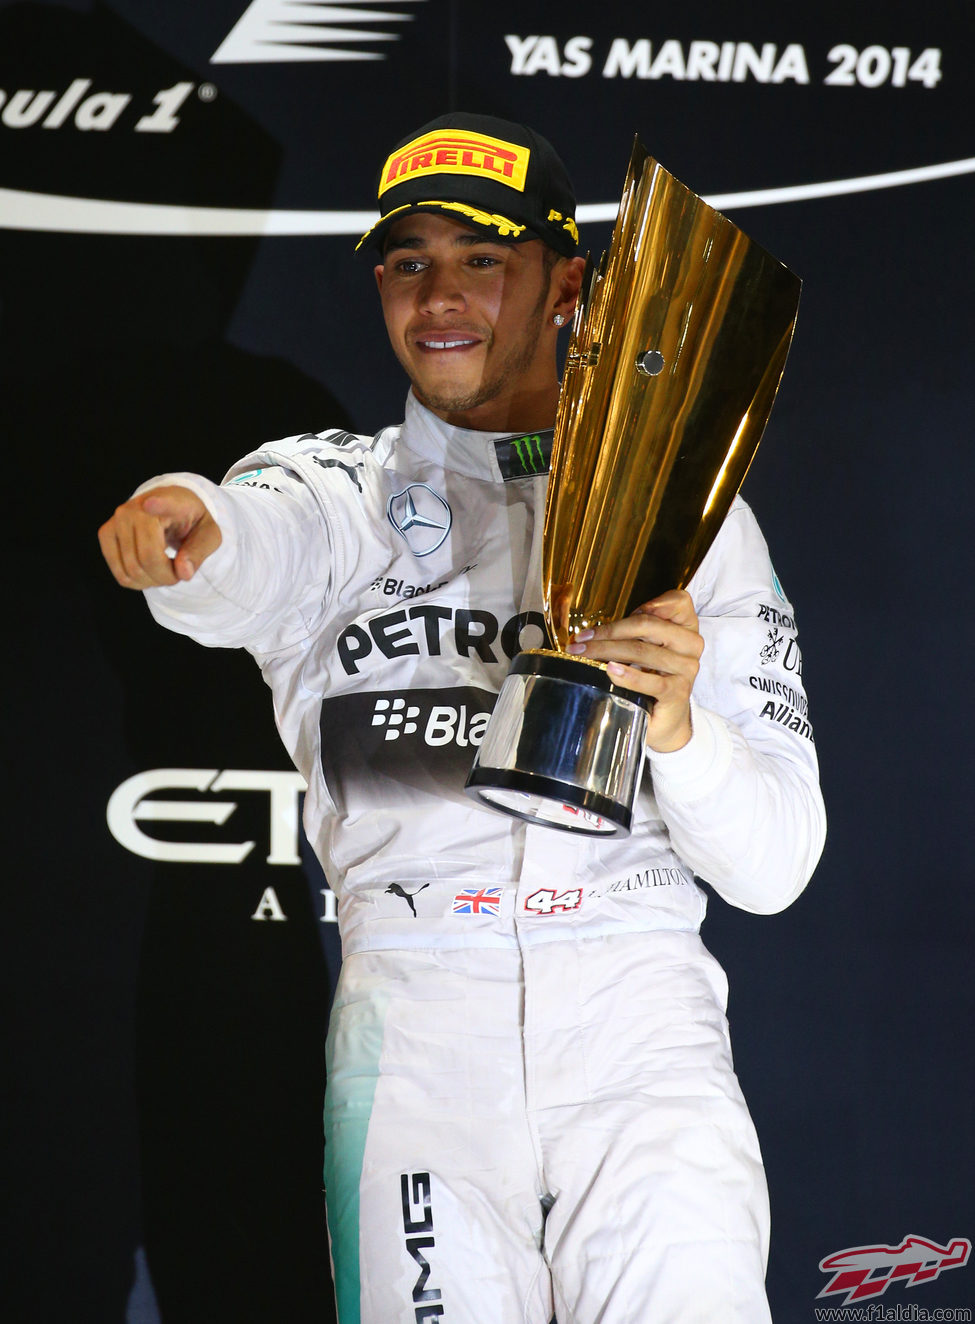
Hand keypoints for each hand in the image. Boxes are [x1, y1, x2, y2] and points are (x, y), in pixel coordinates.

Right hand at [98, 485, 221, 588]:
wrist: (169, 505)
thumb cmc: (191, 520)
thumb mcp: (208, 534)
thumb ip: (199, 552)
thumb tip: (183, 573)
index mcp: (169, 502)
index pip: (161, 503)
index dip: (157, 505)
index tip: (150, 505)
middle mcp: (136, 508)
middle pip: (148, 559)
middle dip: (167, 577)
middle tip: (179, 571)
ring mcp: (116, 520)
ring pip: (131, 570)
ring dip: (152, 582)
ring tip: (165, 570)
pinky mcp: (105, 533)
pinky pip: (119, 573)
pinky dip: (136, 582)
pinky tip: (149, 573)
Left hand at [566, 589, 702, 751]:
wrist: (666, 719)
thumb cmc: (652, 677)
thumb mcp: (648, 647)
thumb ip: (637, 630)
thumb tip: (593, 627)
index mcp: (687, 627)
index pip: (680, 601)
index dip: (653, 602)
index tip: (626, 609)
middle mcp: (691, 645)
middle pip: (648, 624)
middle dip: (609, 630)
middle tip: (581, 639)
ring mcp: (686, 669)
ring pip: (641, 650)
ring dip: (607, 650)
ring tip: (583, 654)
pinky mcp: (677, 692)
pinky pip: (650, 681)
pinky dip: (627, 675)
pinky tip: (610, 671)